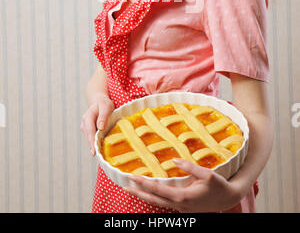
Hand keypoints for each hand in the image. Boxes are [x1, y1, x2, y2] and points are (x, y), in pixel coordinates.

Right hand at [80, 93, 113, 155]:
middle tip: (99, 156)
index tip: (94, 152)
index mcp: (87, 117)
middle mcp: (84, 123)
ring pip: (90, 138)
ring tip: (101, 153)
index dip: (92, 142)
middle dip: (93, 146)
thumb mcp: (106, 106)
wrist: (99, 101)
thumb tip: (100, 128)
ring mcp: (85, 127)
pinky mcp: (88, 130)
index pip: (90, 131)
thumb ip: (103, 116)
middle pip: (89, 137)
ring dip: (95, 145)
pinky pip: (92, 137)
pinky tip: (101, 147)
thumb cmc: (104, 103)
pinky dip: (96, 142)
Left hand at [124, 158, 239, 212]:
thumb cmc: (219, 185)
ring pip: (158, 203)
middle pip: (154, 199)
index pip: (158, 189)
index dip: (144, 183)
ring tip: (132, 189)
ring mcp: (182, 208)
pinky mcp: (184, 208)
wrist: (229, 199)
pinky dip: (155, 198)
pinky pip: (165, 203)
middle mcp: (179, 204)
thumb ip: (190, 167)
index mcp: (183, 196)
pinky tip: (150, 194)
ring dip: (144, 196)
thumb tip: (174, 160)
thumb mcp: (207, 173)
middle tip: (124, 186)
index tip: (132, 177)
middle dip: (138, 193)